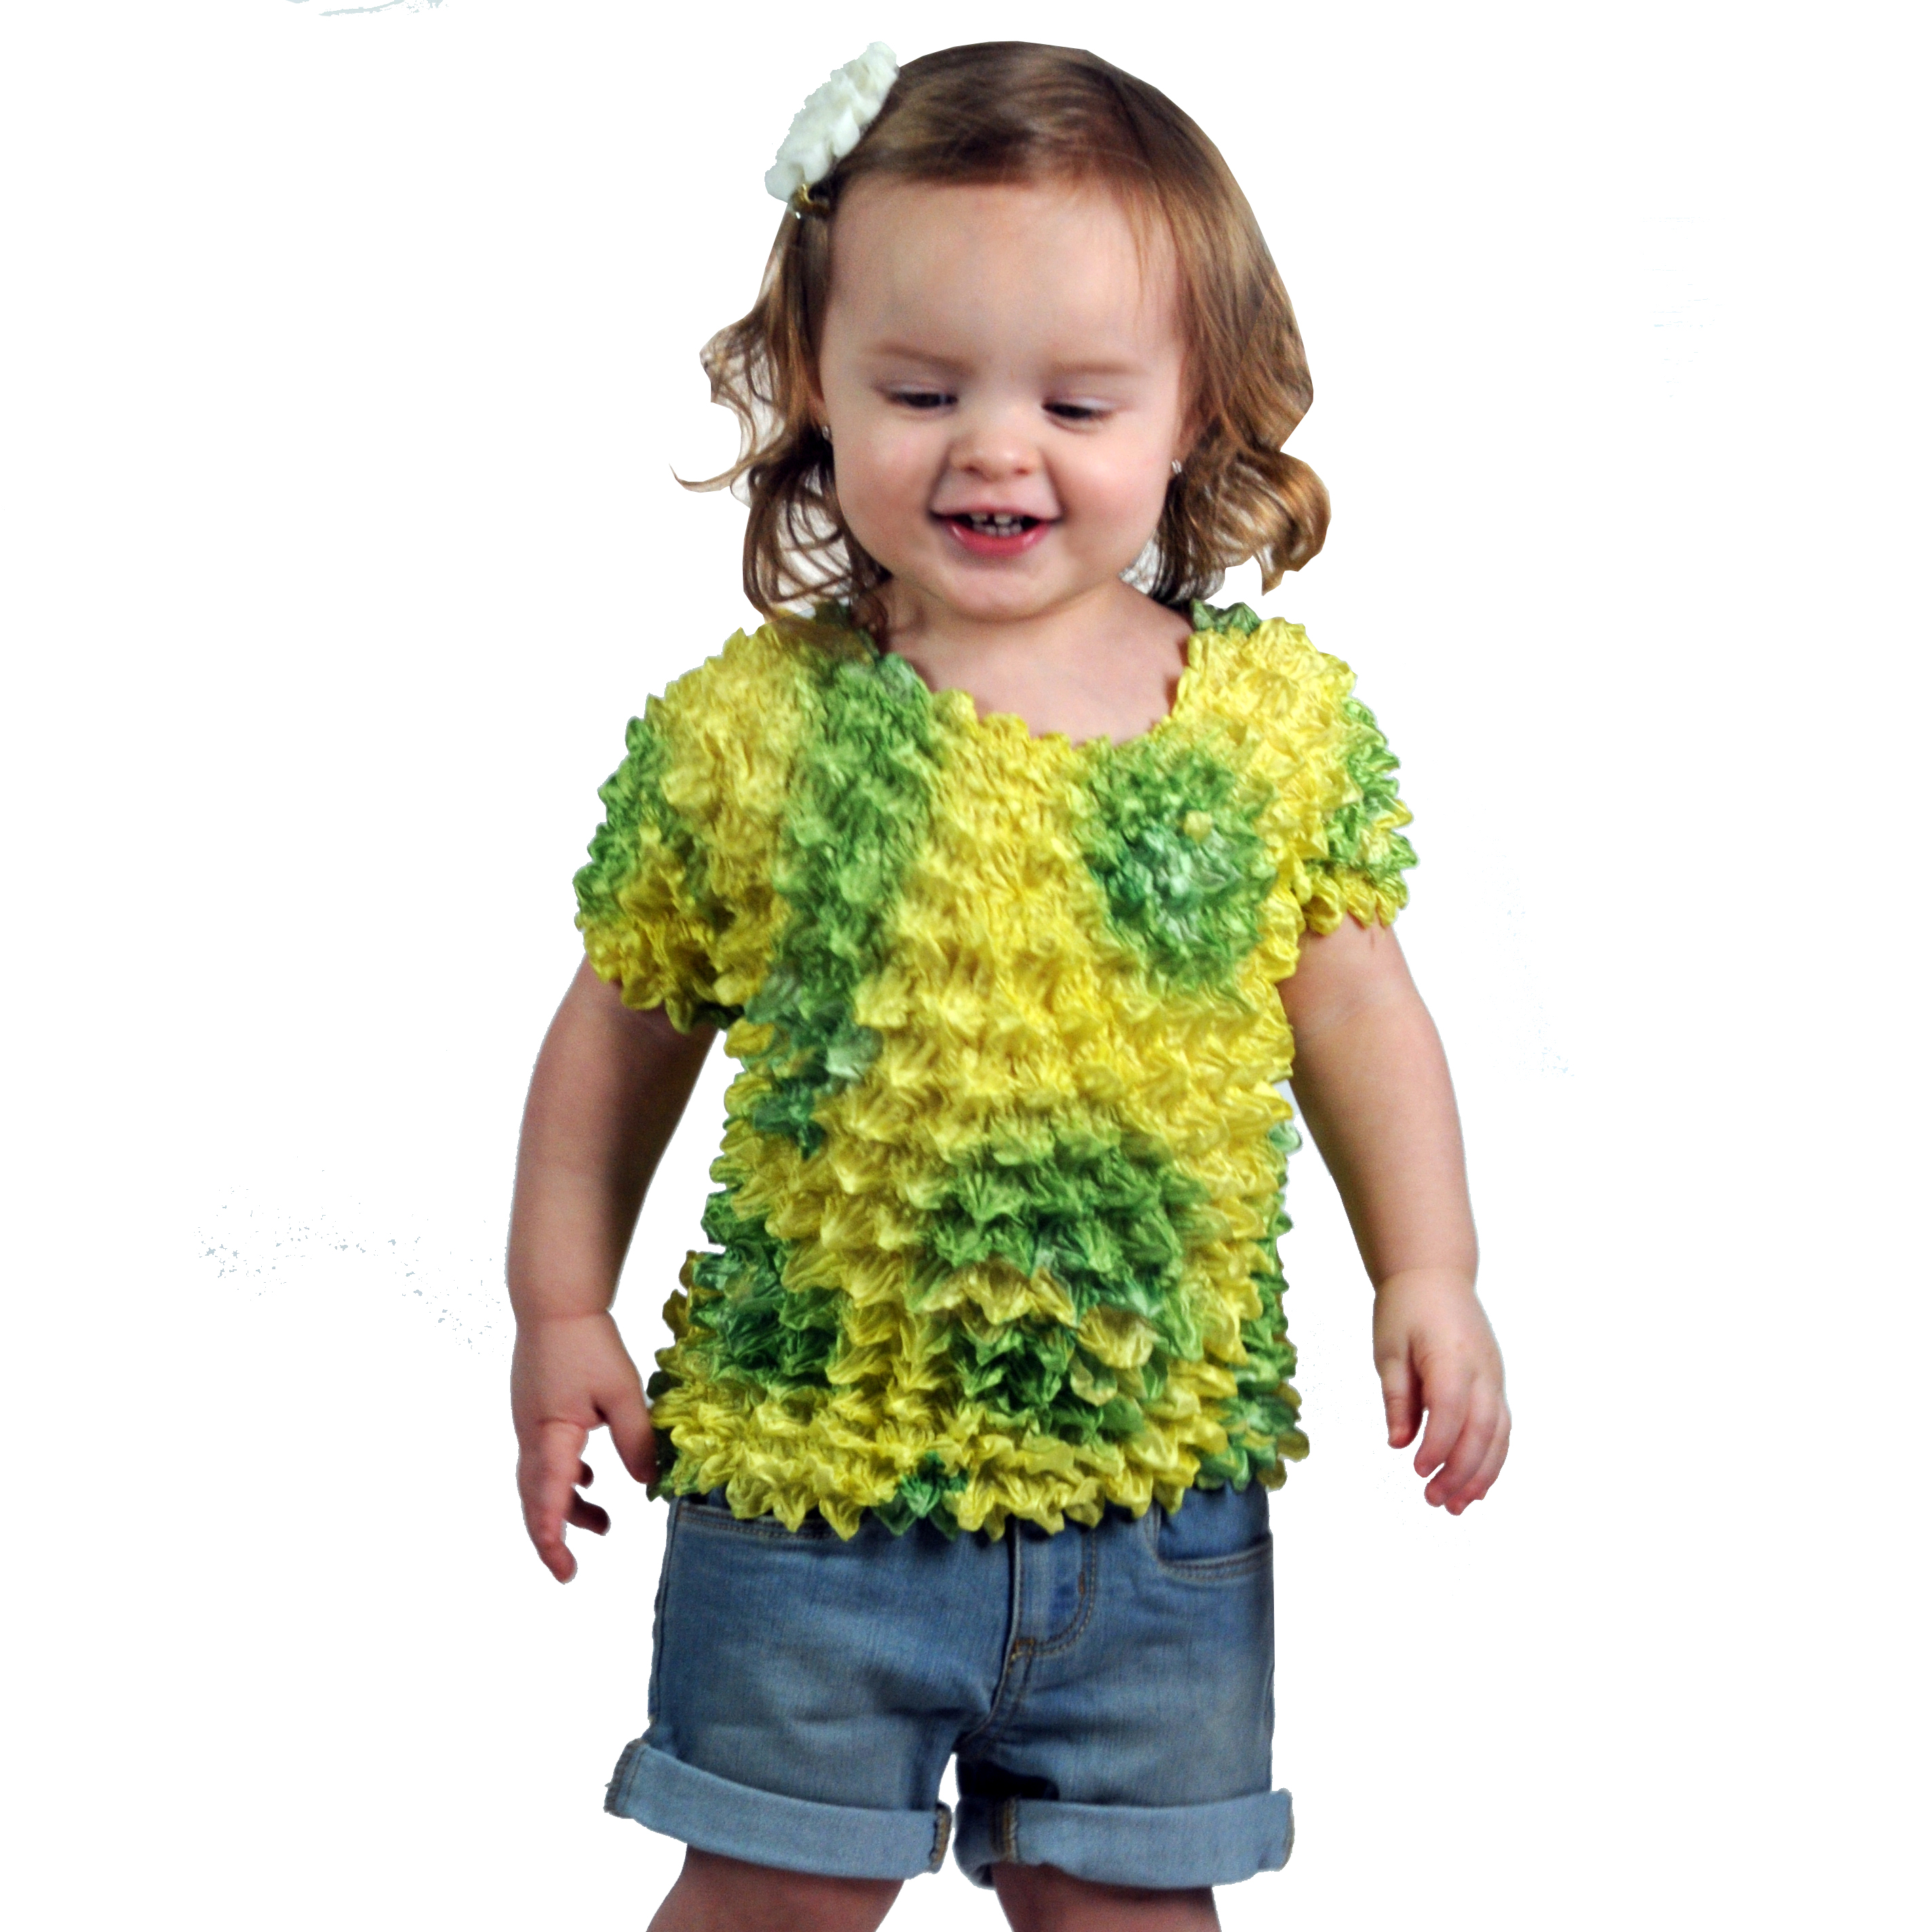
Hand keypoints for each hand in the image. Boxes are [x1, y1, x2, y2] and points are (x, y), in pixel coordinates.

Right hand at [511, 1311, 655, 1580]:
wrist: (555, 1304)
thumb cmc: (588, 1344)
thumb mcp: (623, 1393)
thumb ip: (636, 1440)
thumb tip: (648, 1484)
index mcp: (551, 1437)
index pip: (548, 1501)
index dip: (554, 1541)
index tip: (566, 1572)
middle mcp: (532, 1438)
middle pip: (536, 1500)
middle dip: (554, 1537)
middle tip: (571, 1570)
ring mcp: (530, 1425)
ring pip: (541, 1481)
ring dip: (566, 1506)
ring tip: (604, 1524)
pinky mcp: (536, 1413)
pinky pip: (545, 1458)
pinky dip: (564, 1478)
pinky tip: (589, 1477)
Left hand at [1372, 1269, 1509, 1513]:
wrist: (1436, 1275)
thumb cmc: (1406, 1309)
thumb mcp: (1389, 1350)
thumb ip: (1397, 1397)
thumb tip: (1398, 1443)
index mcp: (1451, 1356)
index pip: (1451, 1409)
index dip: (1437, 1445)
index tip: (1416, 1471)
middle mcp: (1482, 1369)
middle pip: (1481, 1429)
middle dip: (1460, 1471)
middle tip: (1434, 1501)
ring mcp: (1494, 1377)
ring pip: (1498, 1434)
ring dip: (1480, 1473)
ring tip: (1456, 1505)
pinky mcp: (1495, 1383)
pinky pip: (1501, 1426)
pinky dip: (1491, 1457)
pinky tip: (1474, 1485)